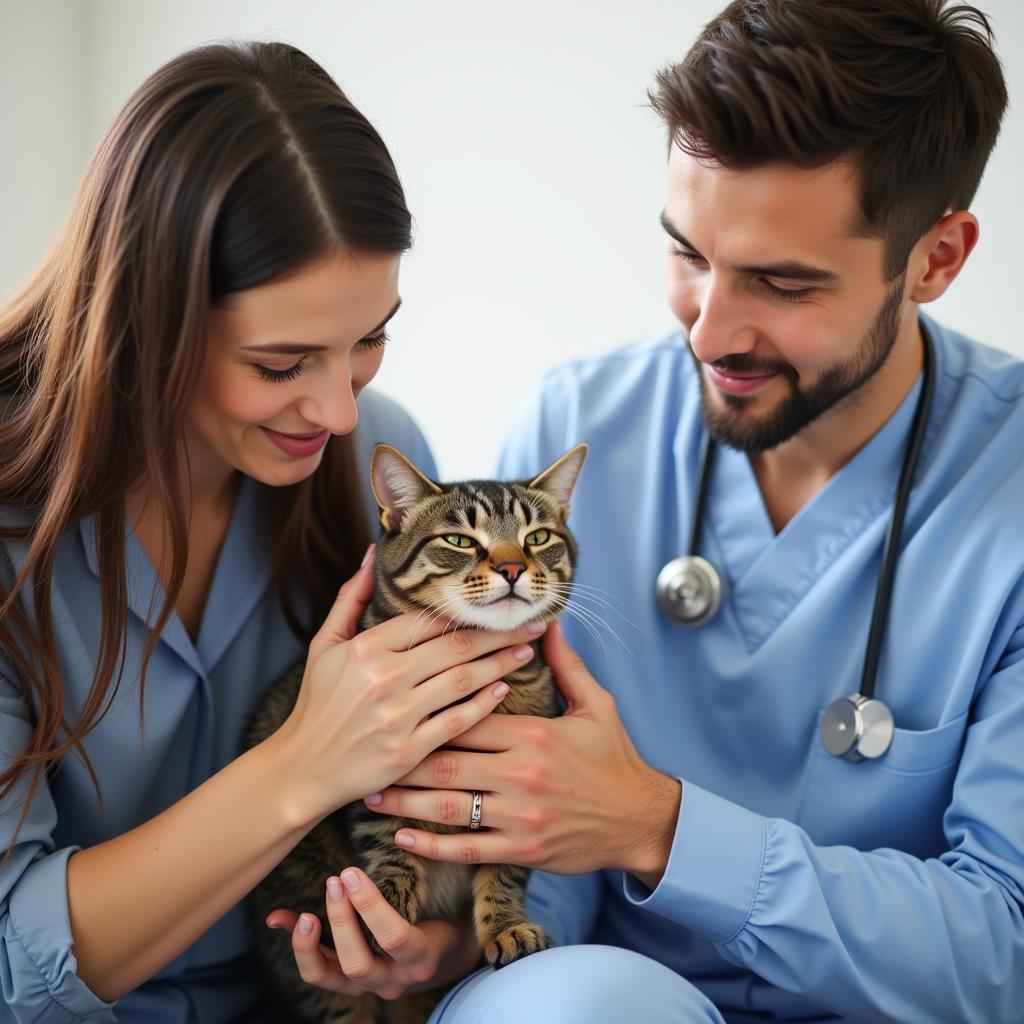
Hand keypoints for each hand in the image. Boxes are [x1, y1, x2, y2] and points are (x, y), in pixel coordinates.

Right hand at [263, 546, 548, 826]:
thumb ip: (351, 597)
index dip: (466, 611)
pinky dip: (483, 703)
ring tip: (527, 650)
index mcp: (366, 648)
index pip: (428, 621)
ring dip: (500, 663)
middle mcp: (384, 678)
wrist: (302, 769)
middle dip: (499, 633)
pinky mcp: (409, 750)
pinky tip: (503, 689)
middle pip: (455, 647)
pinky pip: (457, 721)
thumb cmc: (317, 704)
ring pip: (463, 680)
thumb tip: (373, 553)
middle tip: (532, 623)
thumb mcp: (324, 645)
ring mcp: (398, 716)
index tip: (497, 604)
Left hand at [265, 867, 479, 1000]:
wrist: (443, 957)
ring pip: (332, 976)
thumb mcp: (443, 902)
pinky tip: (281, 920)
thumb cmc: (445, 919)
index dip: (370, 907)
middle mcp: (392, 980)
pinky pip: (318, 972)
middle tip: (335, 881)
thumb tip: (405, 835)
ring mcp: (368, 986)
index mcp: (420, 959)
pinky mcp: (349, 984)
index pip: (394, 938)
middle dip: (341, 921)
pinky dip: (299, 946)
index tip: (353, 873)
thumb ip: (426, 872)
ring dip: (311, 944)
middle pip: (358, 962)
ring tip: (307, 915)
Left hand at [364, 621, 681, 885]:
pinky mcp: (520, 849)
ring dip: (403, 802)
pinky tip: (402, 836)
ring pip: (446, 807)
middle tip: (367, 750)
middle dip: (402, 757)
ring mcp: (517, 815)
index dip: (430, 709)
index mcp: (532, 734)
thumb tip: (546, 624)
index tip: (398, 701)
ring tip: (372, 794)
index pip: (467, 715)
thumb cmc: (615, 759)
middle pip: (445, 761)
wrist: (640, 819)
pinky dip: (430, 845)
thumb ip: (566, 664)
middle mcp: (520, 774)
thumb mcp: (596, 704)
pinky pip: (465, 848)